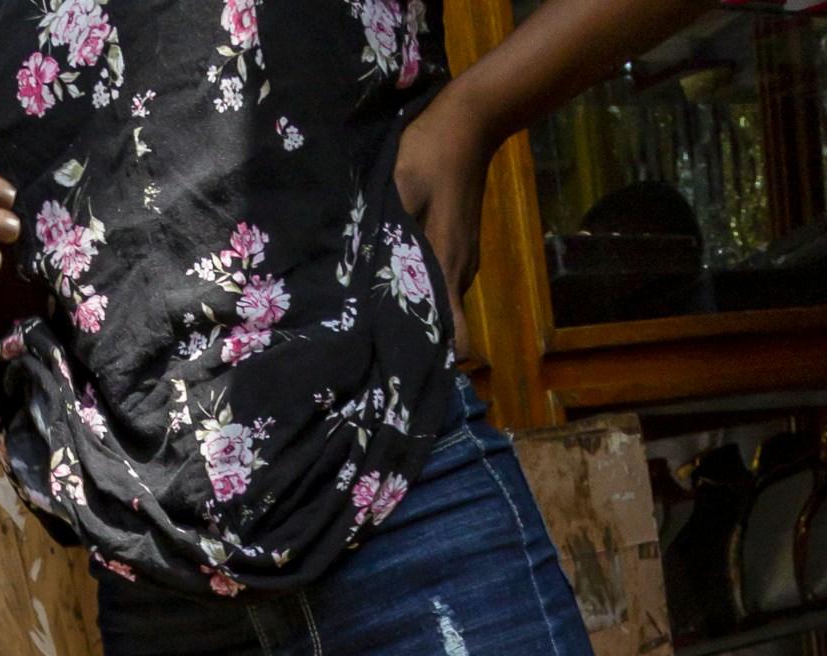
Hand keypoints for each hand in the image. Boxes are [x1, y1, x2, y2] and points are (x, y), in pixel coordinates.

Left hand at [393, 93, 493, 356]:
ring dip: (415, 304)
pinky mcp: (462, 247)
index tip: (404, 362)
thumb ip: (381, 235)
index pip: (457, 341)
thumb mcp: (397, 189)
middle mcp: (459, 274)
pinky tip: (397, 268)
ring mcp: (465, 261)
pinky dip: (422, 282)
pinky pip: (441, 278)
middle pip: (442, 326)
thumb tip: (356, 276)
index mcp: (445, 267)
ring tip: (378, 299)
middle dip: (414, 333)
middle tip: (373, 333)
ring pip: (439, 300)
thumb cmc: (429, 153)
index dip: (434, 357)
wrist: (470, 121)